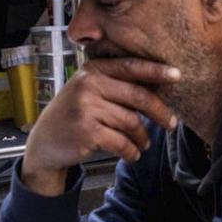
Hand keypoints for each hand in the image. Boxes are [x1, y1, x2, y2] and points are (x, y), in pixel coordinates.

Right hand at [21, 58, 180, 195]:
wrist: (44, 143)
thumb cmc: (75, 114)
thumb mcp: (90, 90)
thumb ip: (117, 84)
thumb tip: (159, 87)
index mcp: (93, 70)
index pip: (131, 67)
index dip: (156, 71)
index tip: (178, 75)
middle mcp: (88, 85)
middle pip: (138, 96)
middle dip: (160, 112)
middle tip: (171, 124)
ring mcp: (86, 108)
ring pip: (132, 122)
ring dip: (143, 137)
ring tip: (144, 144)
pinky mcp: (86, 131)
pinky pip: (122, 142)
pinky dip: (132, 151)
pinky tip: (133, 154)